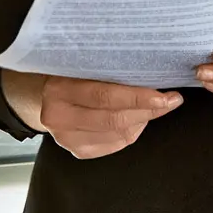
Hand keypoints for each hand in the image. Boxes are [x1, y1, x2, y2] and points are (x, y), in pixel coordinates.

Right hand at [4, 71, 181, 159]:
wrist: (40, 94)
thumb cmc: (68, 72)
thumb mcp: (79, 63)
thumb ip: (105, 67)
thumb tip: (149, 68)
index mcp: (58, 88)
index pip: (104, 96)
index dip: (137, 97)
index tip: (165, 94)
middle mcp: (58, 116)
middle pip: (114, 118)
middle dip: (148, 110)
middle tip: (172, 100)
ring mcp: (65, 138)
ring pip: (119, 133)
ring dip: (143, 119)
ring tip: (156, 105)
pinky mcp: (77, 150)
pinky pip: (115, 143)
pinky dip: (132, 131)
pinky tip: (138, 118)